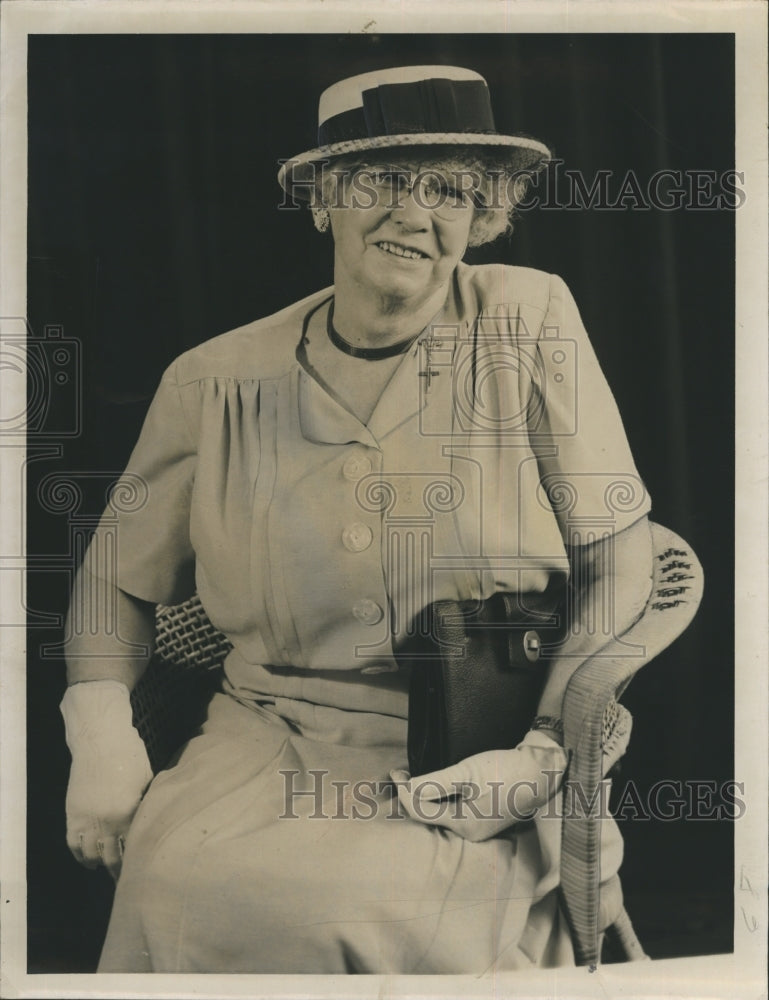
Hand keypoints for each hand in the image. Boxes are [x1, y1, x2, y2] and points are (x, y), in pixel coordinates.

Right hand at [60, 681, 152, 878]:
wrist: (101, 740)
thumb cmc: (131, 757)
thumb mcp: (148, 782)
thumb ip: (147, 807)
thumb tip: (153, 825)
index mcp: (128, 813)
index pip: (133, 847)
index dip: (137, 861)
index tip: (143, 870)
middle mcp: (106, 821)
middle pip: (112, 856)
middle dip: (119, 870)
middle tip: (127, 879)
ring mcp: (86, 818)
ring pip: (90, 854)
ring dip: (99, 864)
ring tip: (107, 870)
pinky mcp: (72, 813)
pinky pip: (72, 843)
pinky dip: (79, 855)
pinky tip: (88, 862)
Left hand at [390, 730, 568, 842]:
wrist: (541, 769)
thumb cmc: (506, 770)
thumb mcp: (468, 773)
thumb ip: (435, 783)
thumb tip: (407, 788)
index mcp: (465, 826)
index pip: (422, 812)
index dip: (404, 792)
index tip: (395, 772)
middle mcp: (470, 833)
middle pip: (429, 817)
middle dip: (411, 797)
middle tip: (400, 774)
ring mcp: (478, 828)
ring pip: (440, 814)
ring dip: (424, 797)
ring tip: (411, 778)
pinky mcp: (483, 818)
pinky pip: (453, 810)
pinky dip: (440, 798)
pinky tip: (434, 785)